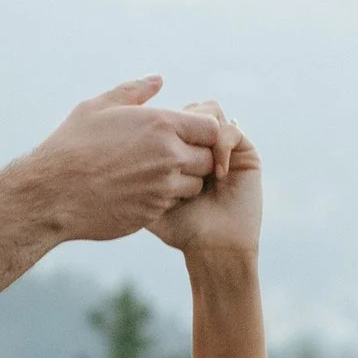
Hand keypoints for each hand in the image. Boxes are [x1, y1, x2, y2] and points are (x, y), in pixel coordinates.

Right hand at [12, 77, 224, 243]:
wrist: (51, 194)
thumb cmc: (71, 146)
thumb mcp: (97, 108)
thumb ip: (133, 92)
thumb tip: (157, 80)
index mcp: (162, 125)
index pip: (212, 128)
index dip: (204, 132)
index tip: (187, 135)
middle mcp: (169, 156)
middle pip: (209, 159)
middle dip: (195, 157)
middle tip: (171, 157)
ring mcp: (162, 188)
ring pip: (194, 185)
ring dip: (182, 181)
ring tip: (154, 175)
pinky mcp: (152, 213)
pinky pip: (172, 205)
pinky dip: (163, 200)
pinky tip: (138, 192)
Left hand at [148, 101, 261, 264]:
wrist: (213, 247)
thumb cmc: (179, 228)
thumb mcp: (147, 197)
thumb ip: (135, 172)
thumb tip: (112, 146)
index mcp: (180, 151)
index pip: (169, 118)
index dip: (161, 127)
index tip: (153, 153)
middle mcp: (202, 146)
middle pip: (189, 110)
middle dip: (181, 126)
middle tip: (176, 155)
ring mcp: (224, 148)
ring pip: (210, 112)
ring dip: (201, 133)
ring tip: (197, 164)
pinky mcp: (245, 154)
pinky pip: (231, 130)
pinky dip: (221, 147)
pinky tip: (217, 174)